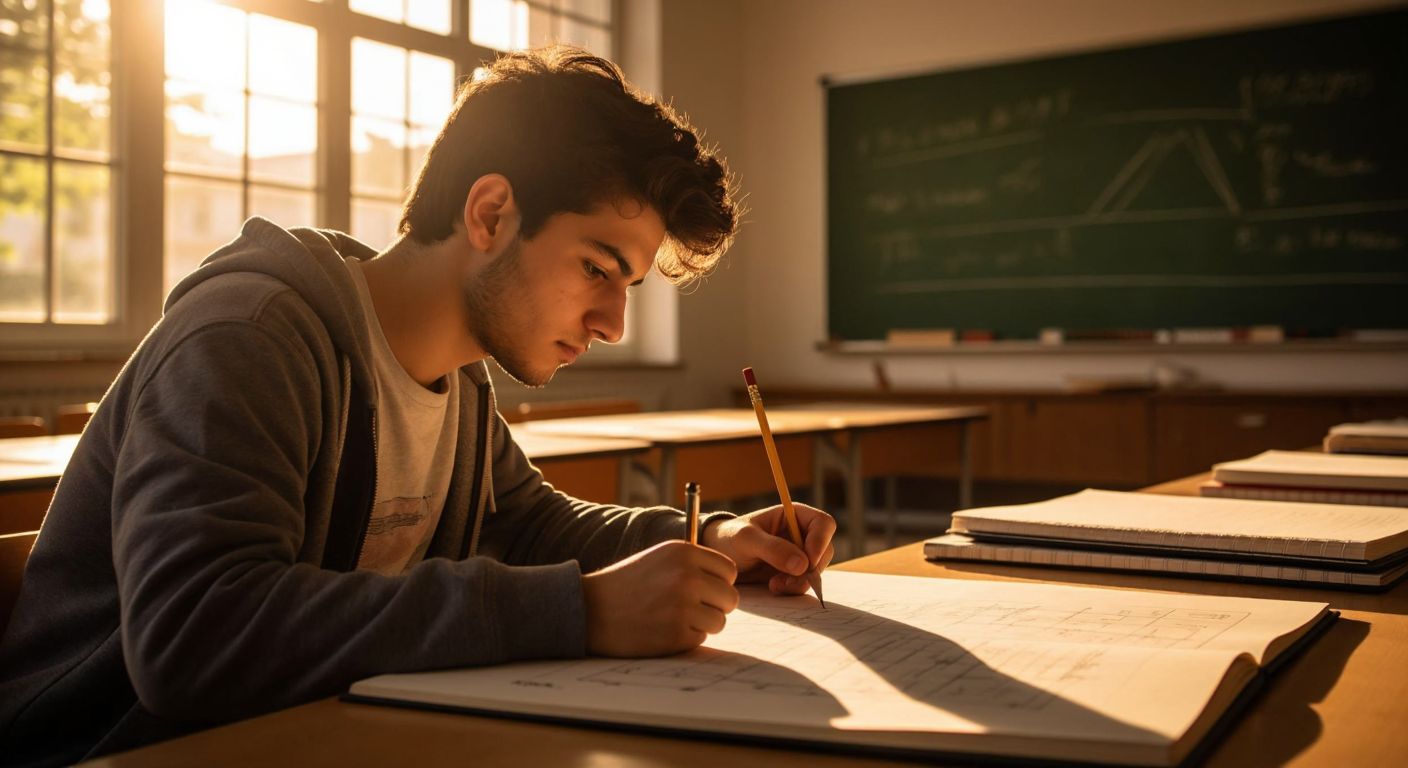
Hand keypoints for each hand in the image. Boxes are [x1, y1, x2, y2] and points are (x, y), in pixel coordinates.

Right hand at [581, 540, 738, 656]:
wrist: (590, 609)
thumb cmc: (627, 584)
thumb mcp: (660, 558)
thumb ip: (693, 564)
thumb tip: (728, 581)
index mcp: (684, 552)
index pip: (728, 571)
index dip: (719, 583)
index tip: (703, 590)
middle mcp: (687, 576)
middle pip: (730, 598)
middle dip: (716, 607)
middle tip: (693, 610)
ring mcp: (682, 606)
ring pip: (719, 621)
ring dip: (703, 625)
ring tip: (675, 619)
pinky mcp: (676, 634)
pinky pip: (700, 639)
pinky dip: (686, 638)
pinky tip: (663, 630)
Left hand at [702, 503, 835, 595]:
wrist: (717, 557)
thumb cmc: (728, 538)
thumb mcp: (746, 539)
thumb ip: (772, 548)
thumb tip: (802, 564)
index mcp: (793, 515)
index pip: (823, 523)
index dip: (821, 541)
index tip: (808, 562)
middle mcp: (800, 534)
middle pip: (825, 550)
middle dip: (811, 568)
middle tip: (790, 579)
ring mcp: (798, 554)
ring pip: (816, 570)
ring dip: (801, 581)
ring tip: (776, 584)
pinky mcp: (792, 572)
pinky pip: (804, 582)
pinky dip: (793, 588)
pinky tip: (773, 587)